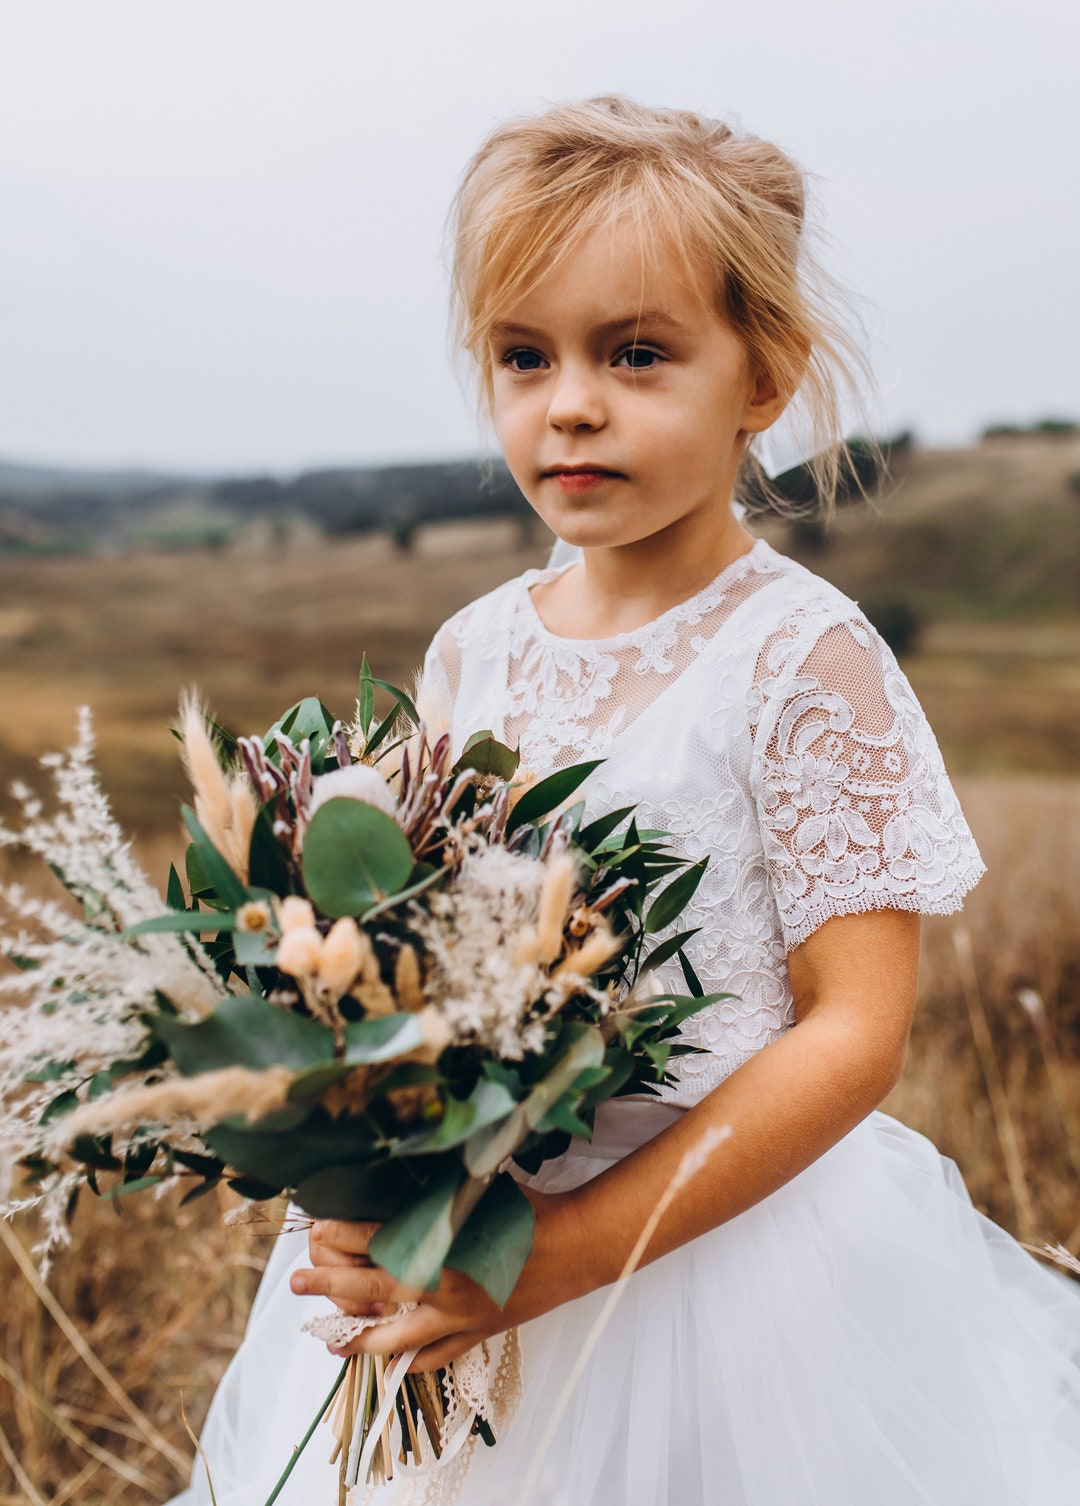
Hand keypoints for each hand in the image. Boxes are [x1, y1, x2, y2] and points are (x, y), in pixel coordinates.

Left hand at [290, 1184, 586, 1371]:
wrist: (577, 1246)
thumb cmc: (530, 1209)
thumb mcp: (481, 1186)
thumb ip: (439, 1188)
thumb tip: (396, 1173)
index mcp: (443, 1246)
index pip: (377, 1241)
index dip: (342, 1234)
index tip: (318, 1225)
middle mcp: (445, 1288)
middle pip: (372, 1292)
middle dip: (329, 1285)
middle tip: (295, 1280)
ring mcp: (460, 1318)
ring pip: (396, 1339)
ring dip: (355, 1337)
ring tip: (326, 1336)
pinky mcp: (478, 1333)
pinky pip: (434, 1357)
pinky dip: (406, 1361)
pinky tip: (386, 1358)